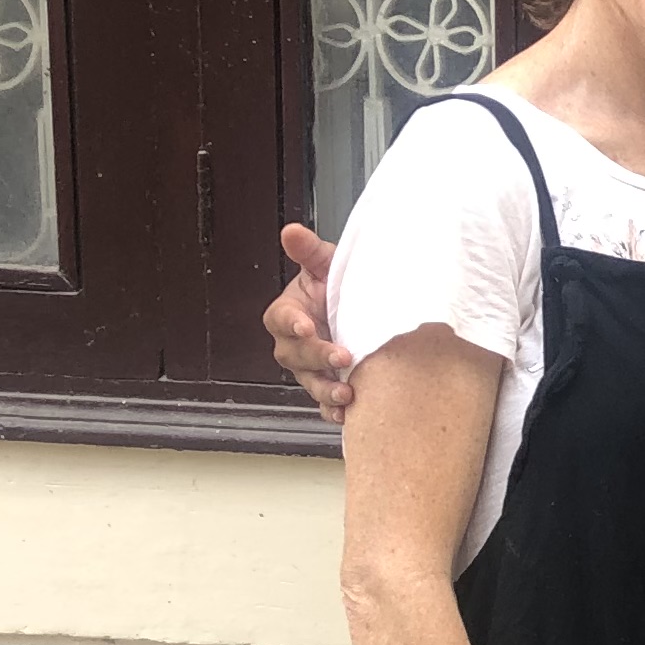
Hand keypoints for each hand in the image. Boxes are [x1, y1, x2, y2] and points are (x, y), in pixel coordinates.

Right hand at [269, 224, 354, 423]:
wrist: (363, 310)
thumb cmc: (337, 286)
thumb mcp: (327, 265)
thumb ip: (310, 252)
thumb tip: (292, 231)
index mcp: (289, 312)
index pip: (280, 319)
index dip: (291, 323)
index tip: (306, 325)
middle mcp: (294, 343)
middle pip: (294, 354)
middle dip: (317, 357)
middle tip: (341, 356)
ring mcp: (310, 367)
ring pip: (309, 382)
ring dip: (325, 390)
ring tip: (345, 393)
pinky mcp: (326, 384)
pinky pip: (323, 403)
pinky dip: (333, 410)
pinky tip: (347, 413)